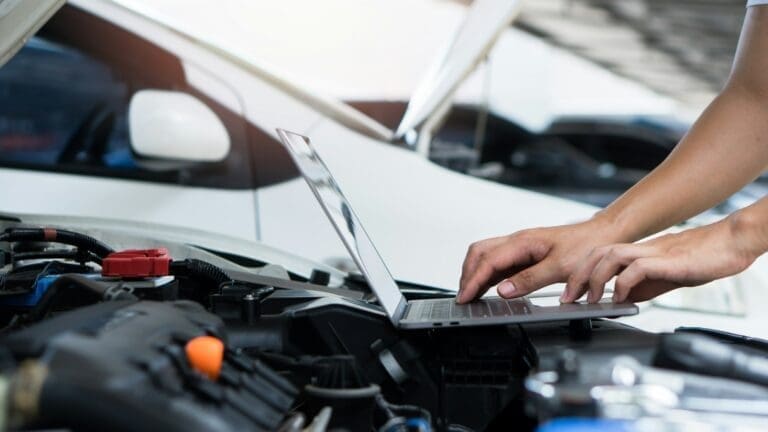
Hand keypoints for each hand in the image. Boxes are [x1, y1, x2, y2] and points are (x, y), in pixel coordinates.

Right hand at [457, 219, 622, 303]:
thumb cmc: (585, 246)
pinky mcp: (525, 254)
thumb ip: (530, 279)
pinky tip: (488, 287)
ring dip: (475, 274)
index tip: (465, 297)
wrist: (603, 235)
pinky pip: (498, 262)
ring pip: (486, 256)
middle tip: (464, 297)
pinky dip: (487, 275)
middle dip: (467, 275)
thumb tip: (503, 291)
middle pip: (479, 253)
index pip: (487, 261)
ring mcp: (519, 247)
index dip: (473, 281)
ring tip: (471, 294)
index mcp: (522, 242)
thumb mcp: (560, 267)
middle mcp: (517, 241)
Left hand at [563, 217, 757, 302]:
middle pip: (596, 253)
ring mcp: (653, 252)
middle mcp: (641, 249)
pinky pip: (637, 267)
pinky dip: (624, 283)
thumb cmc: (702, 259)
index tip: (569, 294)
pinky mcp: (668, 260)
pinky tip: (622, 298)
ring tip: (590, 299)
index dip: (579, 273)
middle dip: (577, 276)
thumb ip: (640, 287)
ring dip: (595, 278)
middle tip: (569, 298)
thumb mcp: (662, 278)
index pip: (597, 256)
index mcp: (637, 252)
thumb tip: (620, 300)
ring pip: (610, 256)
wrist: (731, 244)